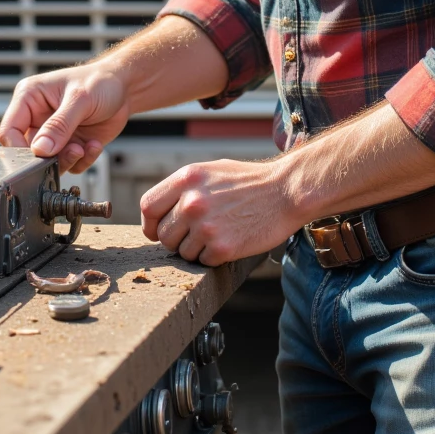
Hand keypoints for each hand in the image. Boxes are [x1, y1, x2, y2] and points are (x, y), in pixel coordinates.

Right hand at [0, 63, 130, 173]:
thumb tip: (40, 149)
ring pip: (48, 162)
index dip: (19, 148)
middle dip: (49, 157)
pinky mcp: (69, 145)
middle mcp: (37, 117)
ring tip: (84, 147)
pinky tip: (95, 145)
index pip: (9, 130)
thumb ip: (59, 125)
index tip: (40, 155)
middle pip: (27, 151)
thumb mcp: (79, 99)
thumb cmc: (100, 81)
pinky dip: (83, 160)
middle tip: (71, 150)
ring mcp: (53, 134)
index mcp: (29, 98)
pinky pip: (69, 164)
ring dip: (67, 160)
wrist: (125, 88)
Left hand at [140, 157, 299, 266]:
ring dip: (197, 250)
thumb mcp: (211, 171)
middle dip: (176, 239)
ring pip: (182, 252)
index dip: (151, 224)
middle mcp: (191, 201)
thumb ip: (183, 188)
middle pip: (163, 235)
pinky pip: (203, 262)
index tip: (158, 231)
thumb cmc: (250, 182)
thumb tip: (160, 210)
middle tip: (198, 234)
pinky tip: (230, 241)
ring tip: (219, 234)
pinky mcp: (222, 247)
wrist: (286, 192)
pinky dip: (214, 258)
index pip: (148, 207)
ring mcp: (206, 226)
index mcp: (186, 178)